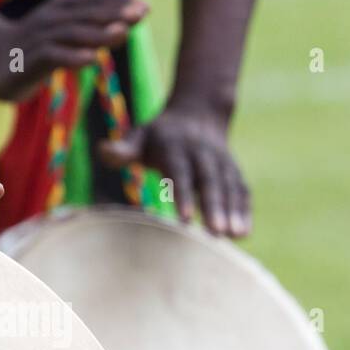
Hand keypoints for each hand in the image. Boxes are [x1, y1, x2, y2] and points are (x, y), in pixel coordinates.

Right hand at [0, 0, 148, 102]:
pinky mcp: (31, 60)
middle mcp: (53, 17)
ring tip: (122, 34)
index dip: (118, 3)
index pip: (94, 1)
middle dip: (113, 13)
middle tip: (140, 14)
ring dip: (98, 34)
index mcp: (64, 6)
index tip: (145, 8)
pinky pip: (53, 56)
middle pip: (86, 14)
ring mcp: (41, 37)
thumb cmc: (40, 39)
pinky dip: (72, 57)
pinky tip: (90, 60)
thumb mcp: (74, 17)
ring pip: (73, 34)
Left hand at [99, 104, 250, 236]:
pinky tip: (245, 233)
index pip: (179, 171)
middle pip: (210, 180)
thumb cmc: (158, 135)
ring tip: (235, 236)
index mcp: (176, 145)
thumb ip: (123, 148)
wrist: (197, 113)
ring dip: (234, 210)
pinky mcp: (233, 170)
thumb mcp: (138, 135)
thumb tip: (103, 150)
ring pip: (230, 185)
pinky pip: (241, 188)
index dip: (183, 193)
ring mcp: (221, 161)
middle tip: (216, 233)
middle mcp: (202, 152)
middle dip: (215, 206)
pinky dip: (245, 209)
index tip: (184, 218)